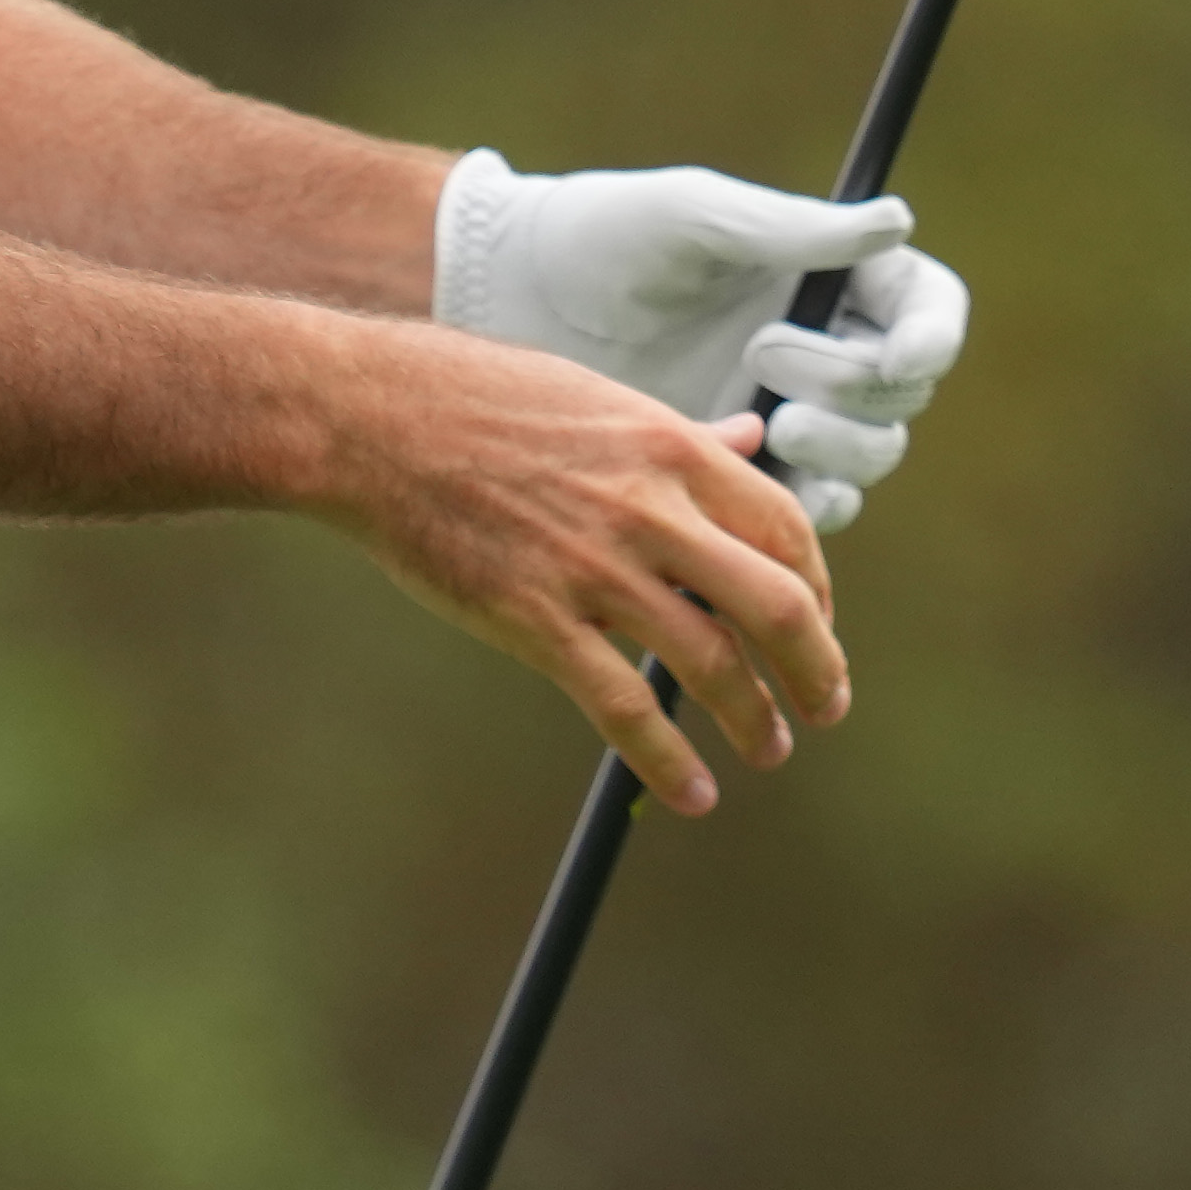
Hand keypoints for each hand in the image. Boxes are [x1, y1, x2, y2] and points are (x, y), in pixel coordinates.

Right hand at [324, 324, 847, 814]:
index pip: (787, 530)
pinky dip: (670, 761)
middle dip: (817, 669)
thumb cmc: (473, 396)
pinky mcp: (536, 620)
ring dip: (756, 722)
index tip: (817, 624)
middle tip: (824, 705)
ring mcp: (594, 569)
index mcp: (669, 447)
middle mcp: (649, 509)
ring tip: (767, 749)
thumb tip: (747, 439)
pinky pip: (625, 708)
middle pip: (779, 606)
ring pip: (713, 666)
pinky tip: (695, 793)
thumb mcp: (594, 399)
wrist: (366, 418)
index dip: (820, 588)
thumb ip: (680, 433)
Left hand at [433, 153, 971, 533]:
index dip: (932, 337)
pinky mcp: (741, 481)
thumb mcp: (693, 218)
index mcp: (829, 280)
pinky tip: (751, 482)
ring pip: (864, 462)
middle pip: (899, 396)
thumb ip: (791, 231)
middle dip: (854, 388)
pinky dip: (794, 515)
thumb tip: (896, 220)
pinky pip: (802, 517)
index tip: (904, 354)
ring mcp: (788, 419)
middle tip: (767, 357)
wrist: (512, 303)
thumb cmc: (604, 237)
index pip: (925, 310)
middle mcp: (824, 352)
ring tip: (775, 427)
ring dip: (837, 454)